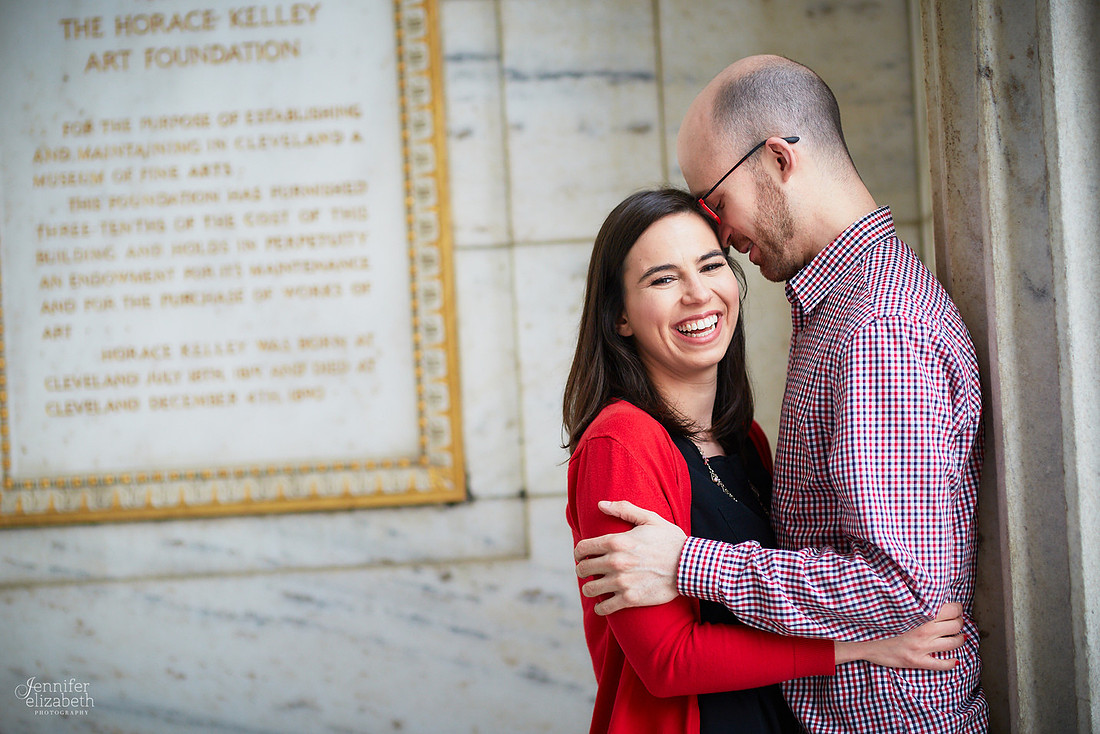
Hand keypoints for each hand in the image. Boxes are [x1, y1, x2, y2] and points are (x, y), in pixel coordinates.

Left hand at [573, 500, 686, 614]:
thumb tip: (601, 504)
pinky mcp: (631, 599)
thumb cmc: (671, 540)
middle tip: (588, 571)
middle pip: (583, 569)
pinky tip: (603, 604)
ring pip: (591, 589)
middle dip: (582, 569)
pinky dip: (601, 607)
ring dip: (590, 588)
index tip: (582, 556)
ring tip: (595, 587)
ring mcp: (622, 582)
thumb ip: (624, 509)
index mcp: (616, 541)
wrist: (690, 566)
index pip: (583, 548)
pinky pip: (605, 607)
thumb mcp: (650, 518)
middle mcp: (616, 562)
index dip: (579, 552)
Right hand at [834, 602, 966, 670]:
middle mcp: (923, 631)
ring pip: (954, 643)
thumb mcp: (901, 611)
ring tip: (956, 638)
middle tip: (956, 623)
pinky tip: (953, 660)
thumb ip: (918, 607)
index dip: (958, 609)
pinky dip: (951, 663)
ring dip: (959, 641)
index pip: (950, 609)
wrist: (867, 643)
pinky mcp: (918, 662)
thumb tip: (936, 601)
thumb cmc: (883, 625)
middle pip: (956, 625)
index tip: (956, 610)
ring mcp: (921, 647)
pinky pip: (943, 664)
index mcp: (919, 615)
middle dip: (960, 624)